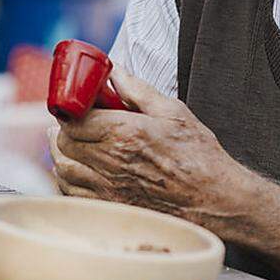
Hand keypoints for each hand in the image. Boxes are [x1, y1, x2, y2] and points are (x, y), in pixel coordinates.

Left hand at [49, 65, 253, 225]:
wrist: (215, 200)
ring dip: (64, 154)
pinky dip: (69, 180)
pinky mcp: (111, 208)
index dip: (70, 111)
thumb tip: (113, 71)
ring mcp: (109, 189)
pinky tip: (80, 171)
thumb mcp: (172, 111)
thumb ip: (137, 89)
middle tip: (77, 125)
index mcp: (124, 132)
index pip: (74, 119)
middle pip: (64, 143)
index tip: (76, 108)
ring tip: (73, 145)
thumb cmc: (198, 155)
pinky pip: (73, 194)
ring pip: (64, 169)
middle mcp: (111, 162)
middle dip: (66, 130)